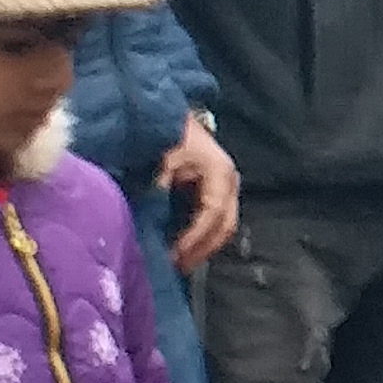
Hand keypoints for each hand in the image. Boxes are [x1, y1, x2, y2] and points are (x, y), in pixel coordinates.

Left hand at [158, 115, 240, 268]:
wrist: (169, 115)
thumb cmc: (167, 133)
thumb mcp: (161, 156)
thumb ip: (159, 184)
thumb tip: (153, 212)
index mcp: (219, 172)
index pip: (212, 212)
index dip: (195, 236)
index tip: (175, 254)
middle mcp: (229, 182)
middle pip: (226, 224)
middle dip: (204, 248)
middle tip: (179, 267)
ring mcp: (226, 187)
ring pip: (224, 225)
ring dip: (204, 246)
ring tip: (180, 262)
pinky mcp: (216, 191)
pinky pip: (215, 220)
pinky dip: (201, 236)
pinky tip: (183, 247)